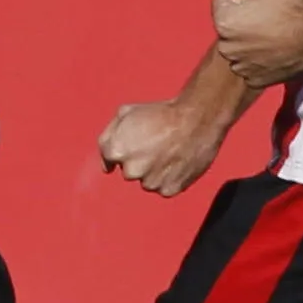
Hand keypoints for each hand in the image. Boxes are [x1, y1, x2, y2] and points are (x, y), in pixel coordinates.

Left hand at [99, 98, 227, 196]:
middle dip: (138, 161)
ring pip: (147, 181)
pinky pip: (164, 187)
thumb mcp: (125, 112)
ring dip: (154, 171)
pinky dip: (169, 178)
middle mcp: (130, 171)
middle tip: (155, 145)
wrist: (196, 119)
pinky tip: (177, 162)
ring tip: (168, 152)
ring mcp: (150, 182)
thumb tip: (106, 161)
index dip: (123, 149)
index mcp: (116, 151)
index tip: (135, 144)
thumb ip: (109, 135)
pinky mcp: (168, 190)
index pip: (108, 159)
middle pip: (129, 171)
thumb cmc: (161, 113)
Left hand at [210, 0, 302, 84]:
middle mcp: (226, 48)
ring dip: (249, 41)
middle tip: (267, 18)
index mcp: (224, 22)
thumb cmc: (290, 7)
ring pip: (238, 47)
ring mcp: (240, 66)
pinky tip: (275, 50)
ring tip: (273, 35)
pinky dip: (259, 59)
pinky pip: (250, 65)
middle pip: (228, 26)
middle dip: (241, 21)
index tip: (259, 3)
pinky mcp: (254, 80)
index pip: (221, 1)